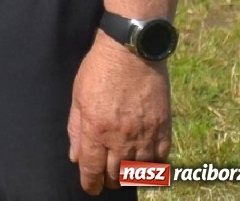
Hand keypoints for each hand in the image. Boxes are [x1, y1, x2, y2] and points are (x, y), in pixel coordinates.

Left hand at [68, 33, 172, 194]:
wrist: (132, 52)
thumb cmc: (99, 70)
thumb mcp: (78, 97)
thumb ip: (76, 129)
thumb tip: (76, 157)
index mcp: (96, 130)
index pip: (92, 169)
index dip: (90, 183)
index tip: (90, 188)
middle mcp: (121, 138)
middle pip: (115, 174)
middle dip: (108, 180)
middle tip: (105, 178)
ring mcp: (145, 135)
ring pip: (138, 171)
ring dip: (129, 175)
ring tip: (123, 173)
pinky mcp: (164, 129)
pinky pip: (161, 159)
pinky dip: (153, 166)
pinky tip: (146, 164)